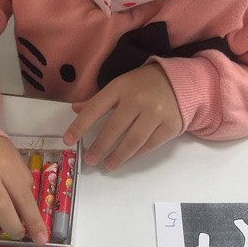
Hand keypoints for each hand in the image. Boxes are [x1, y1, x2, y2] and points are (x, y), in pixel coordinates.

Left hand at [64, 64, 181, 168]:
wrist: (179, 82)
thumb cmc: (143, 84)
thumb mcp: (119, 85)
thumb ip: (98, 99)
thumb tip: (75, 109)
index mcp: (120, 87)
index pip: (95, 108)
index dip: (80, 126)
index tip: (68, 140)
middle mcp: (137, 100)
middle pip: (114, 128)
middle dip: (99, 147)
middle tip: (90, 160)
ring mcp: (155, 114)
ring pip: (132, 141)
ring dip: (118, 156)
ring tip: (107, 164)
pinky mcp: (170, 126)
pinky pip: (149, 145)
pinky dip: (136, 154)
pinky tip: (127, 158)